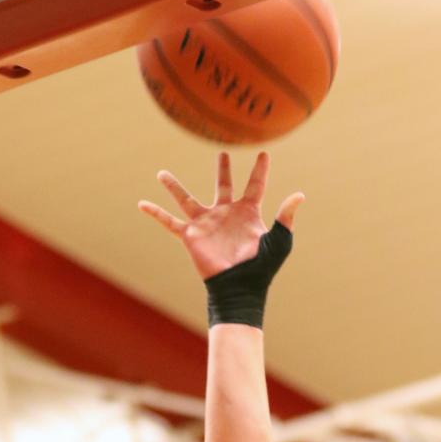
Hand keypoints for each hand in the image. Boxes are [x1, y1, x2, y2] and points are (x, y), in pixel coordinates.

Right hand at [138, 150, 303, 279]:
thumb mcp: (279, 241)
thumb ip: (286, 217)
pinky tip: (141, 203)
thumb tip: (299, 194)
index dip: (260, 170)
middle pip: (223, 186)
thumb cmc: (261, 268)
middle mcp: (226, 214)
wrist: (239, 287)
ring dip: (174, 186)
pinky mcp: (191, 236)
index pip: (255, 186)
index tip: (264, 154)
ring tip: (161, 173)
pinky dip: (155, 213)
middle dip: (223, 171)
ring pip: (187, 199)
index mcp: (248, 213)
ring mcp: (207, 224)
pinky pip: (169, 222)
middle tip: (222, 154)